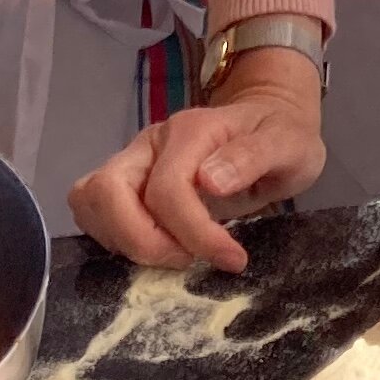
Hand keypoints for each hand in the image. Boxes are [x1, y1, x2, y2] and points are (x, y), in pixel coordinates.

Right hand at [69, 49, 325, 270]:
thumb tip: (209, 181)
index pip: (167, 190)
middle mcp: (151, 143)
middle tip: (187, 260)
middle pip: (107, 192)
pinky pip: (93, 211)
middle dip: (141, 241)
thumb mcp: (289, 144)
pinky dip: (114, 238)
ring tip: (173, 254)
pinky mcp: (126, 181)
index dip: (193, 234)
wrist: (272, 118)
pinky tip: (157, 248)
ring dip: (122, 240)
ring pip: (89, 200)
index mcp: (191, 131)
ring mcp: (133, 161)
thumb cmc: (282, 134)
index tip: (231, 258)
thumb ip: (252, 156)